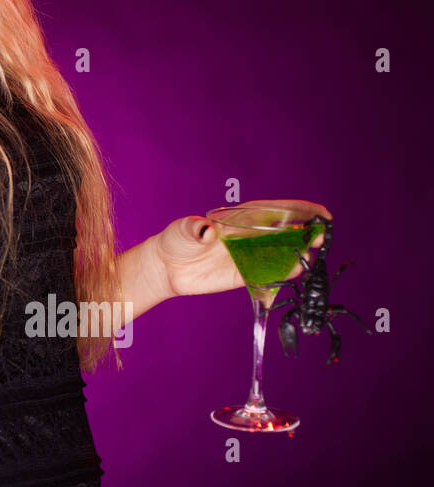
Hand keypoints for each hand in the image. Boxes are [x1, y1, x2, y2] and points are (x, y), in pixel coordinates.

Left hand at [155, 198, 332, 297]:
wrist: (165, 267)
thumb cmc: (174, 240)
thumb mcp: (183, 230)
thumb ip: (196, 229)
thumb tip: (206, 230)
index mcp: (238, 219)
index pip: (273, 211)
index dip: (298, 210)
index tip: (319, 212)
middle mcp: (248, 237)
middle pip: (283, 232)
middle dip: (305, 232)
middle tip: (322, 235)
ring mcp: (247, 256)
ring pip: (280, 253)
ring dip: (298, 253)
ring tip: (312, 254)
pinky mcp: (243, 275)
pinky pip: (268, 275)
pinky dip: (283, 273)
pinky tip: (296, 271)